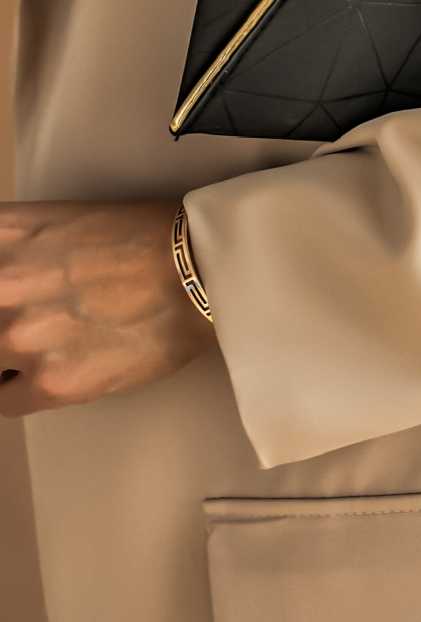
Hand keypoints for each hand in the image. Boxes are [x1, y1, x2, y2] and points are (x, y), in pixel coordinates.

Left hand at [0, 201, 216, 417]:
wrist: (199, 270)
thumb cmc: (143, 239)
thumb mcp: (55, 220)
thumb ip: (9, 247)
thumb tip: (0, 285)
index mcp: (2, 235)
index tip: (5, 306)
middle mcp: (1, 284)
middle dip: (4, 328)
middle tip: (34, 326)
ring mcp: (22, 336)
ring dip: (10, 359)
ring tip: (49, 342)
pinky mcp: (52, 382)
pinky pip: (6, 401)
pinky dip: (24, 390)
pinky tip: (55, 368)